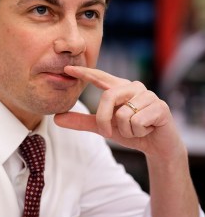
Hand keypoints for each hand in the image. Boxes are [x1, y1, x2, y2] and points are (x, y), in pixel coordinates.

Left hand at [54, 65, 183, 159]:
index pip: (100, 77)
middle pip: (108, 97)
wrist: (157, 146)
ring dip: (126, 130)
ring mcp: (148, 96)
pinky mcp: (160, 107)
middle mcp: (134, 88)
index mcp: (120, 88)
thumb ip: (82, 121)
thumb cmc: (131, 132)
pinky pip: (137, 122)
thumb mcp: (103, 127)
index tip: (67, 69)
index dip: (84, 73)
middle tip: (109, 132)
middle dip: (104, 120)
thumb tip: (56, 118)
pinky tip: (147, 129)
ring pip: (123, 115)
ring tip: (137, 129)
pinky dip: (138, 132)